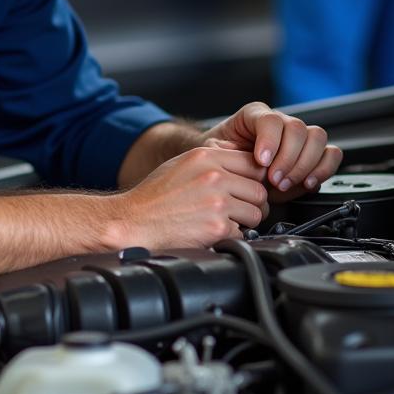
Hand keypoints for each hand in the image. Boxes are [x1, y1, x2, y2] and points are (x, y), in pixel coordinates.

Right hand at [110, 145, 269, 250]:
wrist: (134, 221)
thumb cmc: (154, 196)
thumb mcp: (181, 163)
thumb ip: (213, 159)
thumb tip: (243, 159)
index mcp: (205, 156)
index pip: (252, 163)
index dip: (252, 178)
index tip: (245, 188)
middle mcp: (214, 176)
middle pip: (260, 190)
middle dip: (252, 203)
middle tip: (238, 210)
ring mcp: (217, 202)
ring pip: (256, 213)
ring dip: (245, 222)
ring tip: (224, 221)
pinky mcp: (218, 227)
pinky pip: (243, 233)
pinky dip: (231, 237)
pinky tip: (212, 232)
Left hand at [204, 102, 341, 200]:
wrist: (225, 166)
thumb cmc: (219, 157)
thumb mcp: (213, 153)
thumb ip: (227, 155)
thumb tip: (243, 161)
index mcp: (254, 115)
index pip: (270, 120)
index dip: (270, 141)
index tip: (262, 162)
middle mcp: (280, 122)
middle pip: (298, 129)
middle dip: (288, 159)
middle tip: (274, 180)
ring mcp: (297, 136)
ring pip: (317, 137)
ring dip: (305, 165)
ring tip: (287, 183)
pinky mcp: (311, 153)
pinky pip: (330, 153)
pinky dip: (323, 169)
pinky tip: (307, 183)